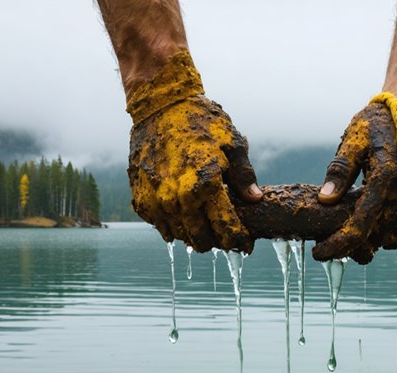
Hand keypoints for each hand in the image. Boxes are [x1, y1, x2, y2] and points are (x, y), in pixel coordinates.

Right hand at [127, 51, 261, 253]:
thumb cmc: (200, 119)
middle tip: (225, 237)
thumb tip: (255, 199)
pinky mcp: (141, 198)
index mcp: (205, 187)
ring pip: (179, 236)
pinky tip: (184, 218)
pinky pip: (159, 225)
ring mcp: (156, 201)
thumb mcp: (232, 143)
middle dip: (217, 242)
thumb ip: (244, 176)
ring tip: (206, 228)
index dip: (238, 241)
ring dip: (194, 236)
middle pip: (202, 240)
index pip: (226, 230)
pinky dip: (173, 226)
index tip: (245, 245)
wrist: (159, 104)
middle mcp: (178, 199)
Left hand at [313, 102, 396, 263]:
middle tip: (330, 241)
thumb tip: (325, 200)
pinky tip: (372, 223)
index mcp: (388, 174)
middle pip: (378, 236)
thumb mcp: (353, 140)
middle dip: (354, 244)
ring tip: (350, 231)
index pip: (362, 223)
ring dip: (373, 240)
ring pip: (395, 237)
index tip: (319, 253)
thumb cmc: (379, 123)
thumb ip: (340, 170)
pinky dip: (390, 232)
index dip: (339, 243)